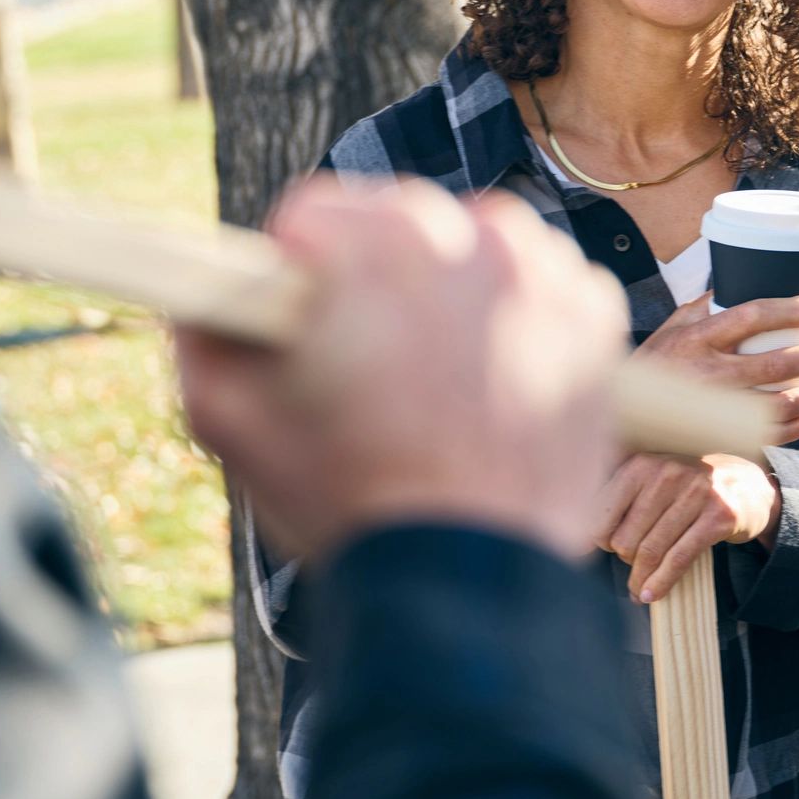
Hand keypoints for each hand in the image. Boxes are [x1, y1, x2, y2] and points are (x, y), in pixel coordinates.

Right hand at [175, 177, 628, 561]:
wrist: (470, 581)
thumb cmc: (345, 499)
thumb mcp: (228, 418)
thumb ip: (205, 333)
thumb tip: (208, 294)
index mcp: (367, 241)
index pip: (311, 217)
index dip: (295, 276)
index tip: (304, 328)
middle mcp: (463, 232)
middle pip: (398, 222)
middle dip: (378, 276)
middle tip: (373, 360)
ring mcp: (539, 270)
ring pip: (478, 243)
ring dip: (454, 286)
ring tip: (437, 372)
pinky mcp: (593, 313)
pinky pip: (546, 284)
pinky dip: (521, 318)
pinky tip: (496, 380)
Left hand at [593, 452, 781, 602]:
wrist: (745, 486)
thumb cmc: (686, 489)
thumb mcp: (651, 480)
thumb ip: (616, 500)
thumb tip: (579, 540)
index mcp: (640, 464)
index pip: (601, 515)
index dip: (599, 541)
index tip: (604, 551)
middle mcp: (666, 474)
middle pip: (625, 538)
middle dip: (624, 560)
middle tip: (631, 567)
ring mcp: (695, 493)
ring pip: (651, 551)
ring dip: (640, 579)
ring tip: (637, 591)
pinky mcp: (718, 516)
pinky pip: (679, 558)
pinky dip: (662, 582)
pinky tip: (652, 595)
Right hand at [639, 294, 798, 444]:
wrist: (627, 416)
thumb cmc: (653, 364)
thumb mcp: (672, 327)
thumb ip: (703, 306)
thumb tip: (735, 281)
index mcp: (697, 338)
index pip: (751, 316)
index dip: (789, 310)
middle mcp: (708, 372)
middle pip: (776, 363)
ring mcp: (715, 408)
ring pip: (779, 403)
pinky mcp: (718, 435)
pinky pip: (767, 434)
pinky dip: (795, 427)